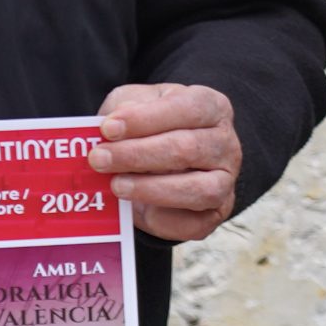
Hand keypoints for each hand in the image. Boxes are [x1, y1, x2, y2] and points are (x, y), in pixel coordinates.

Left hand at [95, 83, 240, 241]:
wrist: (167, 160)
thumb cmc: (152, 125)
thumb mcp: (138, 102)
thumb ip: (127, 106)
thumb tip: (115, 125)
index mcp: (212, 108)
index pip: (188, 108)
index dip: (146, 119)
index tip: (108, 129)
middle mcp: (226, 144)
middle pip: (188, 148)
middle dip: (138, 155)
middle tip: (99, 159)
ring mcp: (226, 180)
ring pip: (199, 189)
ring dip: (151, 188)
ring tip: (116, 185)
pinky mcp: (216, 213)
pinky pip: (195, 223)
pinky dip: (163, 219)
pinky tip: (135, 210)